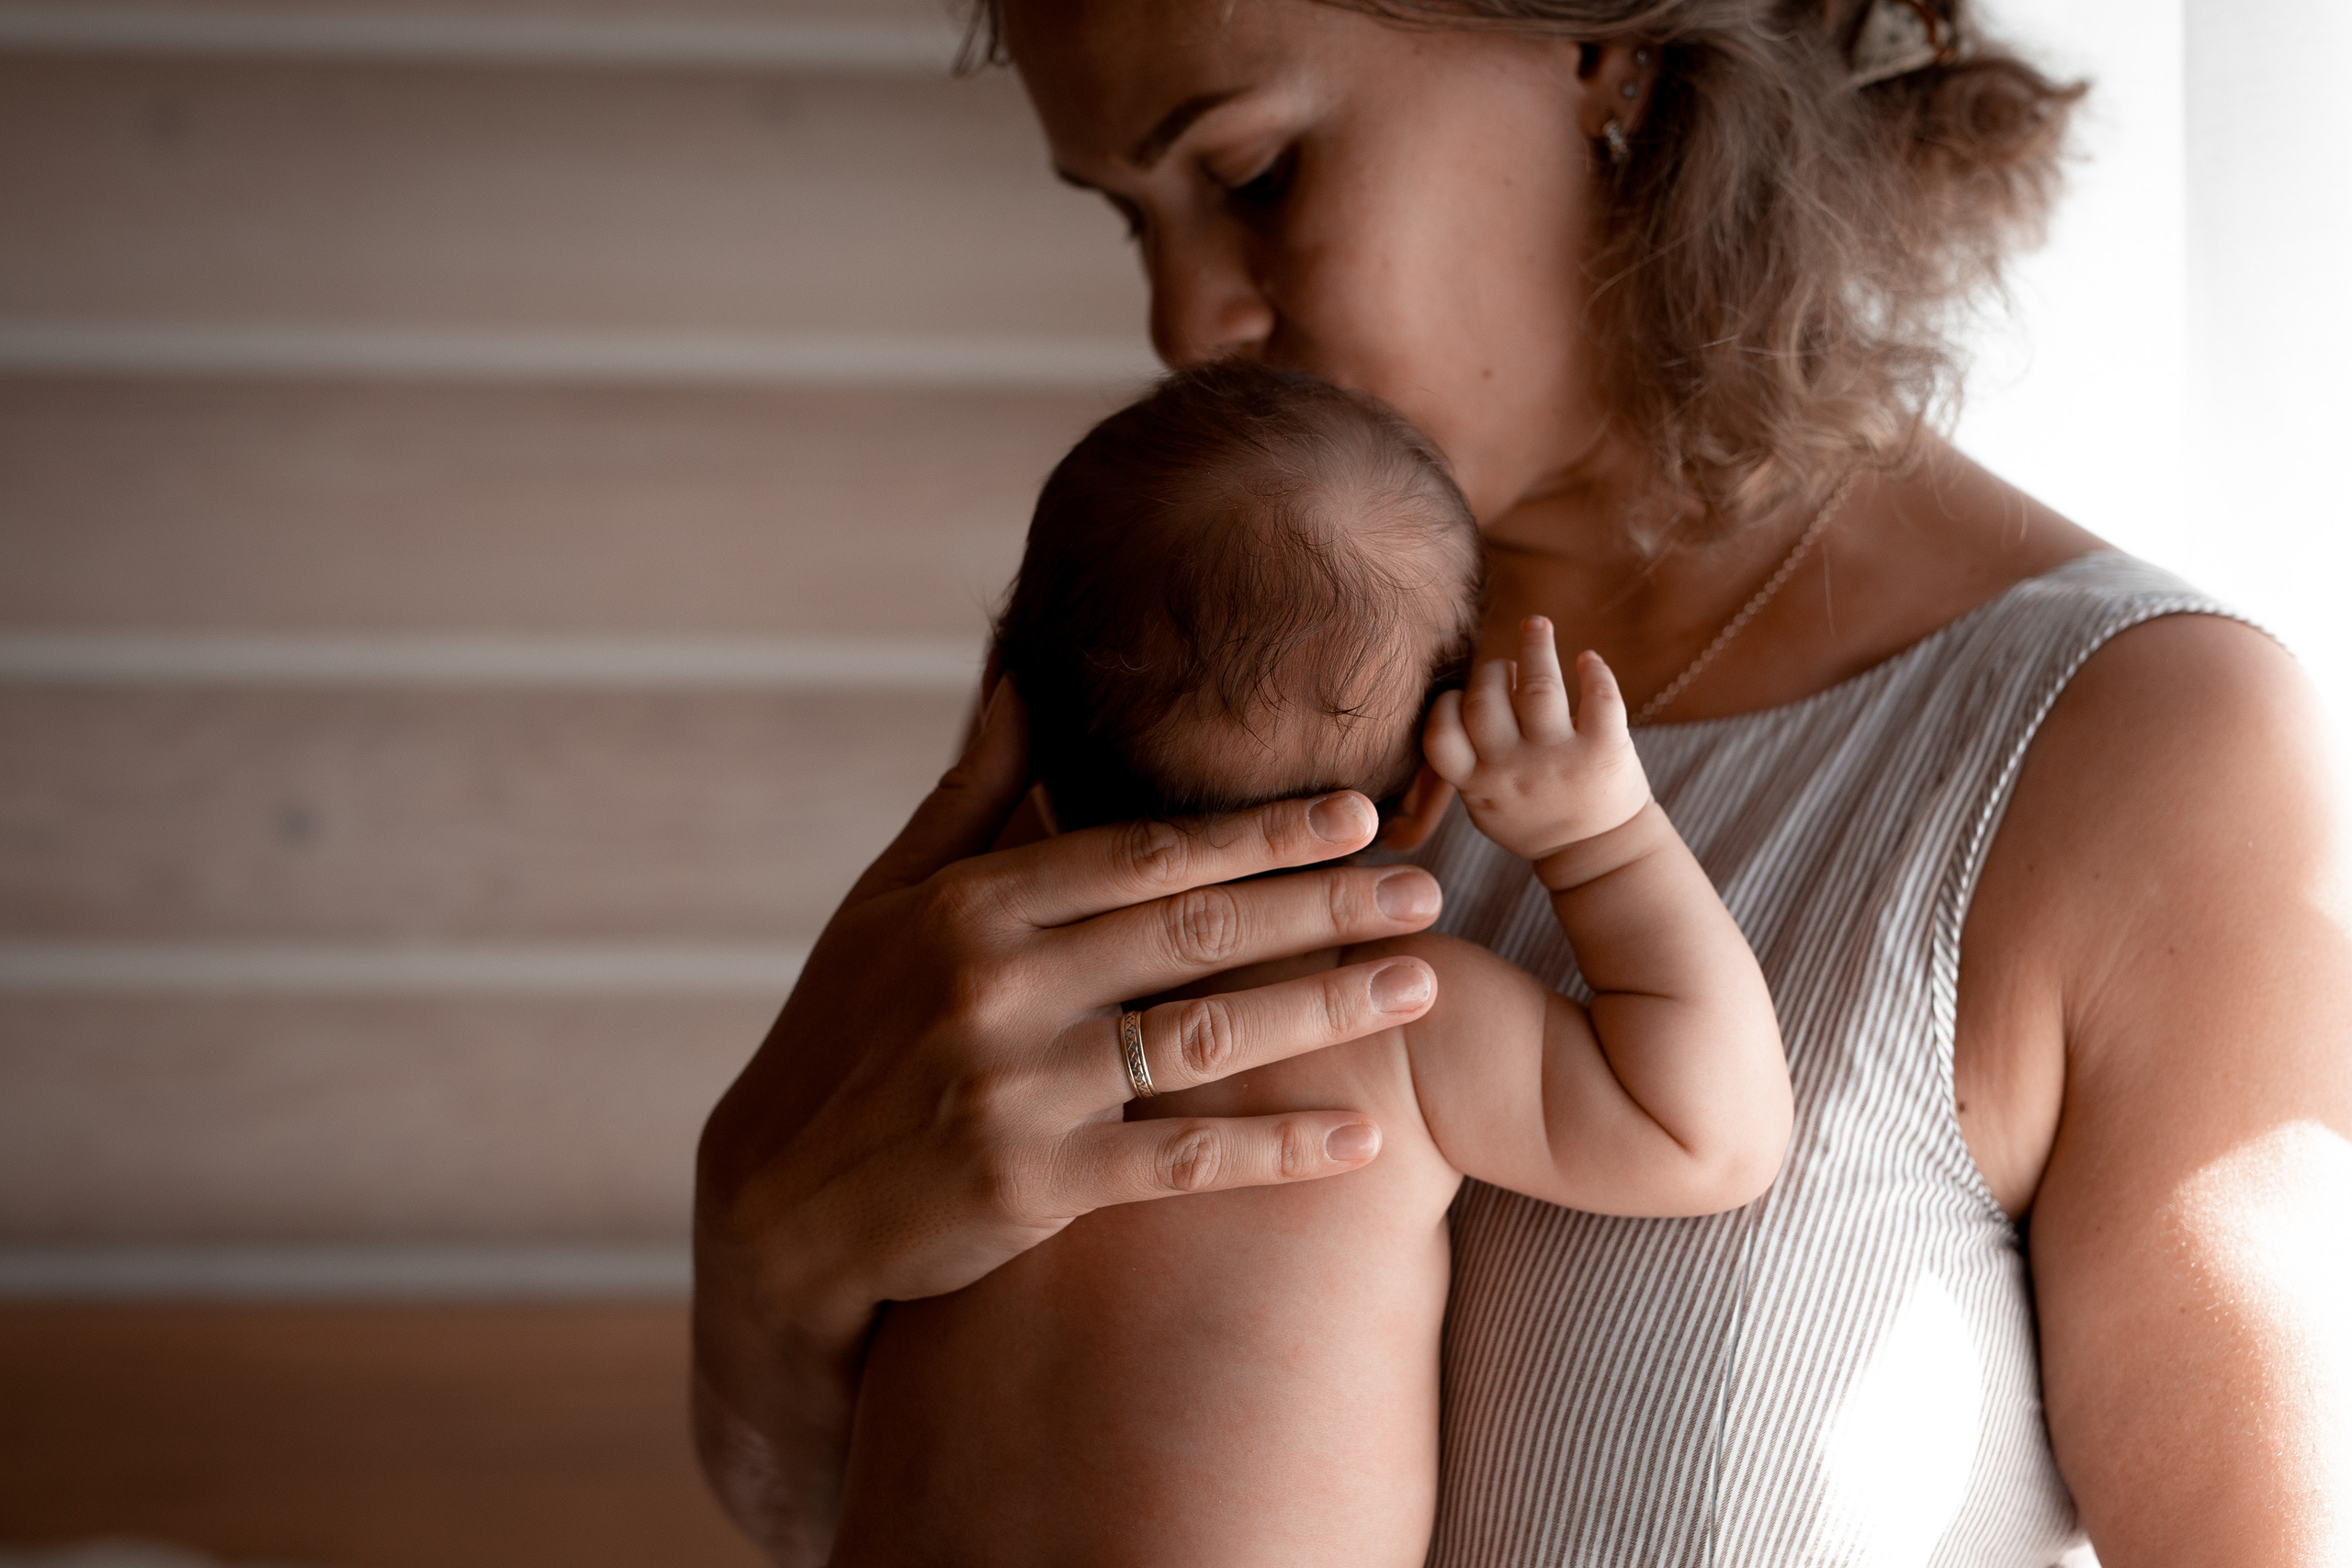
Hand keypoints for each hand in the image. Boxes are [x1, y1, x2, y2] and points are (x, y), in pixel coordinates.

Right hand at [693, 678, 1445, 1406]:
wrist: (776, 1203)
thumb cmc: (843, 1033)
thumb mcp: (886, 900)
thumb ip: (971, 792)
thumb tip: (1023, 674)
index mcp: (971, 905)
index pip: (1143, 853)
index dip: (1258, 832)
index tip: (1357, 814)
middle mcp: (998, 984)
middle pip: (1194, 932)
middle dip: (1322, 906)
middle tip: (1427, 891)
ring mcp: (1017, 1086)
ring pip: (1205, 1037)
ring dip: (1325, 1010)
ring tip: (1422, 988)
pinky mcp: (1033, 1184)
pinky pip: (1184, 1159)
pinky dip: (1278, 1149)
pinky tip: (1363, 1137)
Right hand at [1424, 616, 1651, 865]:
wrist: (1600, 856)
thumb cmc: (1537, 817)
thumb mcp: (1487, 804)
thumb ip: (1467, 762)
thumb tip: (1453, 694)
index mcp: (1479, 786)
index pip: (1439, 734)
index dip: (1446, 705)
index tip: (1463, 696)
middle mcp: (1514, 772)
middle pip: (1484, 700)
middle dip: (1490, 672)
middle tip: (1505, 670)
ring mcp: (1559, 761)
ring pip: (1537, 685)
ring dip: (1535, 646)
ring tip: (1536, 626)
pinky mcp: (1605, 751)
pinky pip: (1599, 697)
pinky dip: (1593, 670)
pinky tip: (1587, 661)